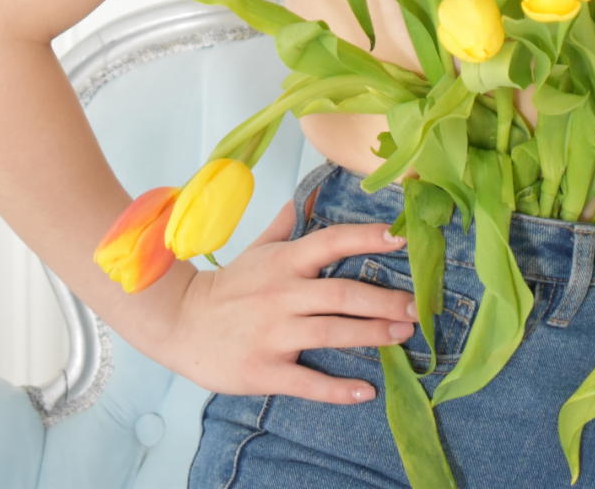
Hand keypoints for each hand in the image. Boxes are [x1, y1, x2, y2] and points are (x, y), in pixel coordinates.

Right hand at [154, 199, 420, 404]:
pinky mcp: (264, 369)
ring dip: (371, 335)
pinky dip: (338, 388)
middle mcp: (282, 294)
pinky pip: (307, 381)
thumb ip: (282, 229)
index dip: (366, 237)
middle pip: (342, 294)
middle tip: (416, 309)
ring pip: (331, 332)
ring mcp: (273, 333)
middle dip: (384, 301)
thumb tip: (302, 202)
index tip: (401, 236)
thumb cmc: (225, 288)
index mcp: (284, 263)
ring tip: (402, 338)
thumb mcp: (255, 252)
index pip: (331, 241)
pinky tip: (366, 392)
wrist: (178, 323)